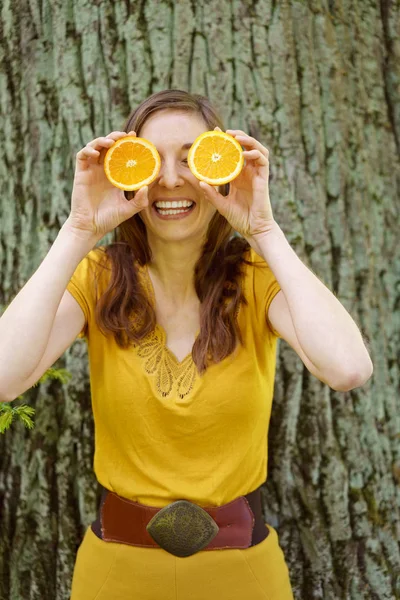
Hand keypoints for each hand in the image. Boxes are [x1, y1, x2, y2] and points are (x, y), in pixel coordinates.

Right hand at [68, 130, 148, 238]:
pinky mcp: (81, 174)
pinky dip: (88, 150)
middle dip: (116, 137)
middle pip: (108, 147)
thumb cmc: (108, 219)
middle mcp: (103, 171)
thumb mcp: (128, 209)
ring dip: (102, 140)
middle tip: (126, 135)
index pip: (120, 155)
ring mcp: (91, 171)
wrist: (90, 227)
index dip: (127, 144)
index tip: (136, 137)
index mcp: (114, 176)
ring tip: (112, 142)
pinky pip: (82, 156)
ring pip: (95, 147)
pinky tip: (96, 153)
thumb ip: (140, 200)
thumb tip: (147, 186)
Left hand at [199, 127, 274, 241]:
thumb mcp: (221, 205)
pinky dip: (255, 153)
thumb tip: (200, 182)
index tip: (214, 134)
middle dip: (237, 136)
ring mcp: (257, 175)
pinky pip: (263, 161)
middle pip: (245, 147)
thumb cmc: (240, 219)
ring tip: (236, 137)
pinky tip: (244, 153)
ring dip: (248, 140)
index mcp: (238, 177)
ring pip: (257, 149)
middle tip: (224, 132)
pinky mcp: (263, 179)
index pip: (232, 155)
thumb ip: (212, 194)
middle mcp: (248, 173)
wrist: (254, 230)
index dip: (226, 143)